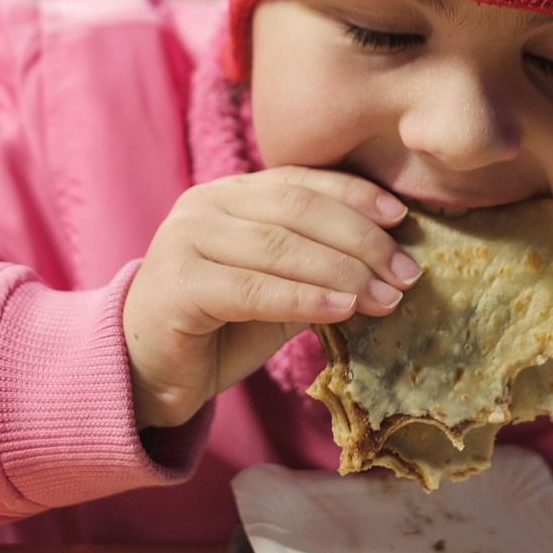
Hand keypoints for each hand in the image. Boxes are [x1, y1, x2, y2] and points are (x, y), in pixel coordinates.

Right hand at [122, 168, 416, 429]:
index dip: (356, 195)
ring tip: (387, 296)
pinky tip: (345, 310)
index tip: (402, 219)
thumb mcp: (279, 288)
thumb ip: (321, 268)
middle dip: (361, 239)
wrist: (146, 372)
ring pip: (280, 247)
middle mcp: (205, 203)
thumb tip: (391, 264)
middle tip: (407, 272)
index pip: (303, 181)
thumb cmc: (219, 328)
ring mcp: (185, 239)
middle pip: (297, 209)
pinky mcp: (177, 284)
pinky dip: (305, 299)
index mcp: (232, 193)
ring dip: (343, 272)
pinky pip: (254, 288)